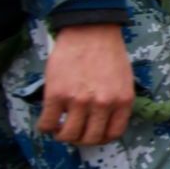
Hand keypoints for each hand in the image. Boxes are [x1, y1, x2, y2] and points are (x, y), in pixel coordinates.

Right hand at [37, 23, 133, 146]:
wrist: (90, 29)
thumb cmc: (108, 52)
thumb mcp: (124, 80)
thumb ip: (117, 102)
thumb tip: (104, 122)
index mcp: (122, 101)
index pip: (112, 134)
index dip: (100, 138)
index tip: (92, 135)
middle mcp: (102, 104)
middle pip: (89, 139)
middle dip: (80, 139)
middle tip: (73, 131)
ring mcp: (79, 101)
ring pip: (68, 135)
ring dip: (62, 135)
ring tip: (59, 127)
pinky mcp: (57, 94)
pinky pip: (48, 123)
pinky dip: (45, 127)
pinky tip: (47, 121)